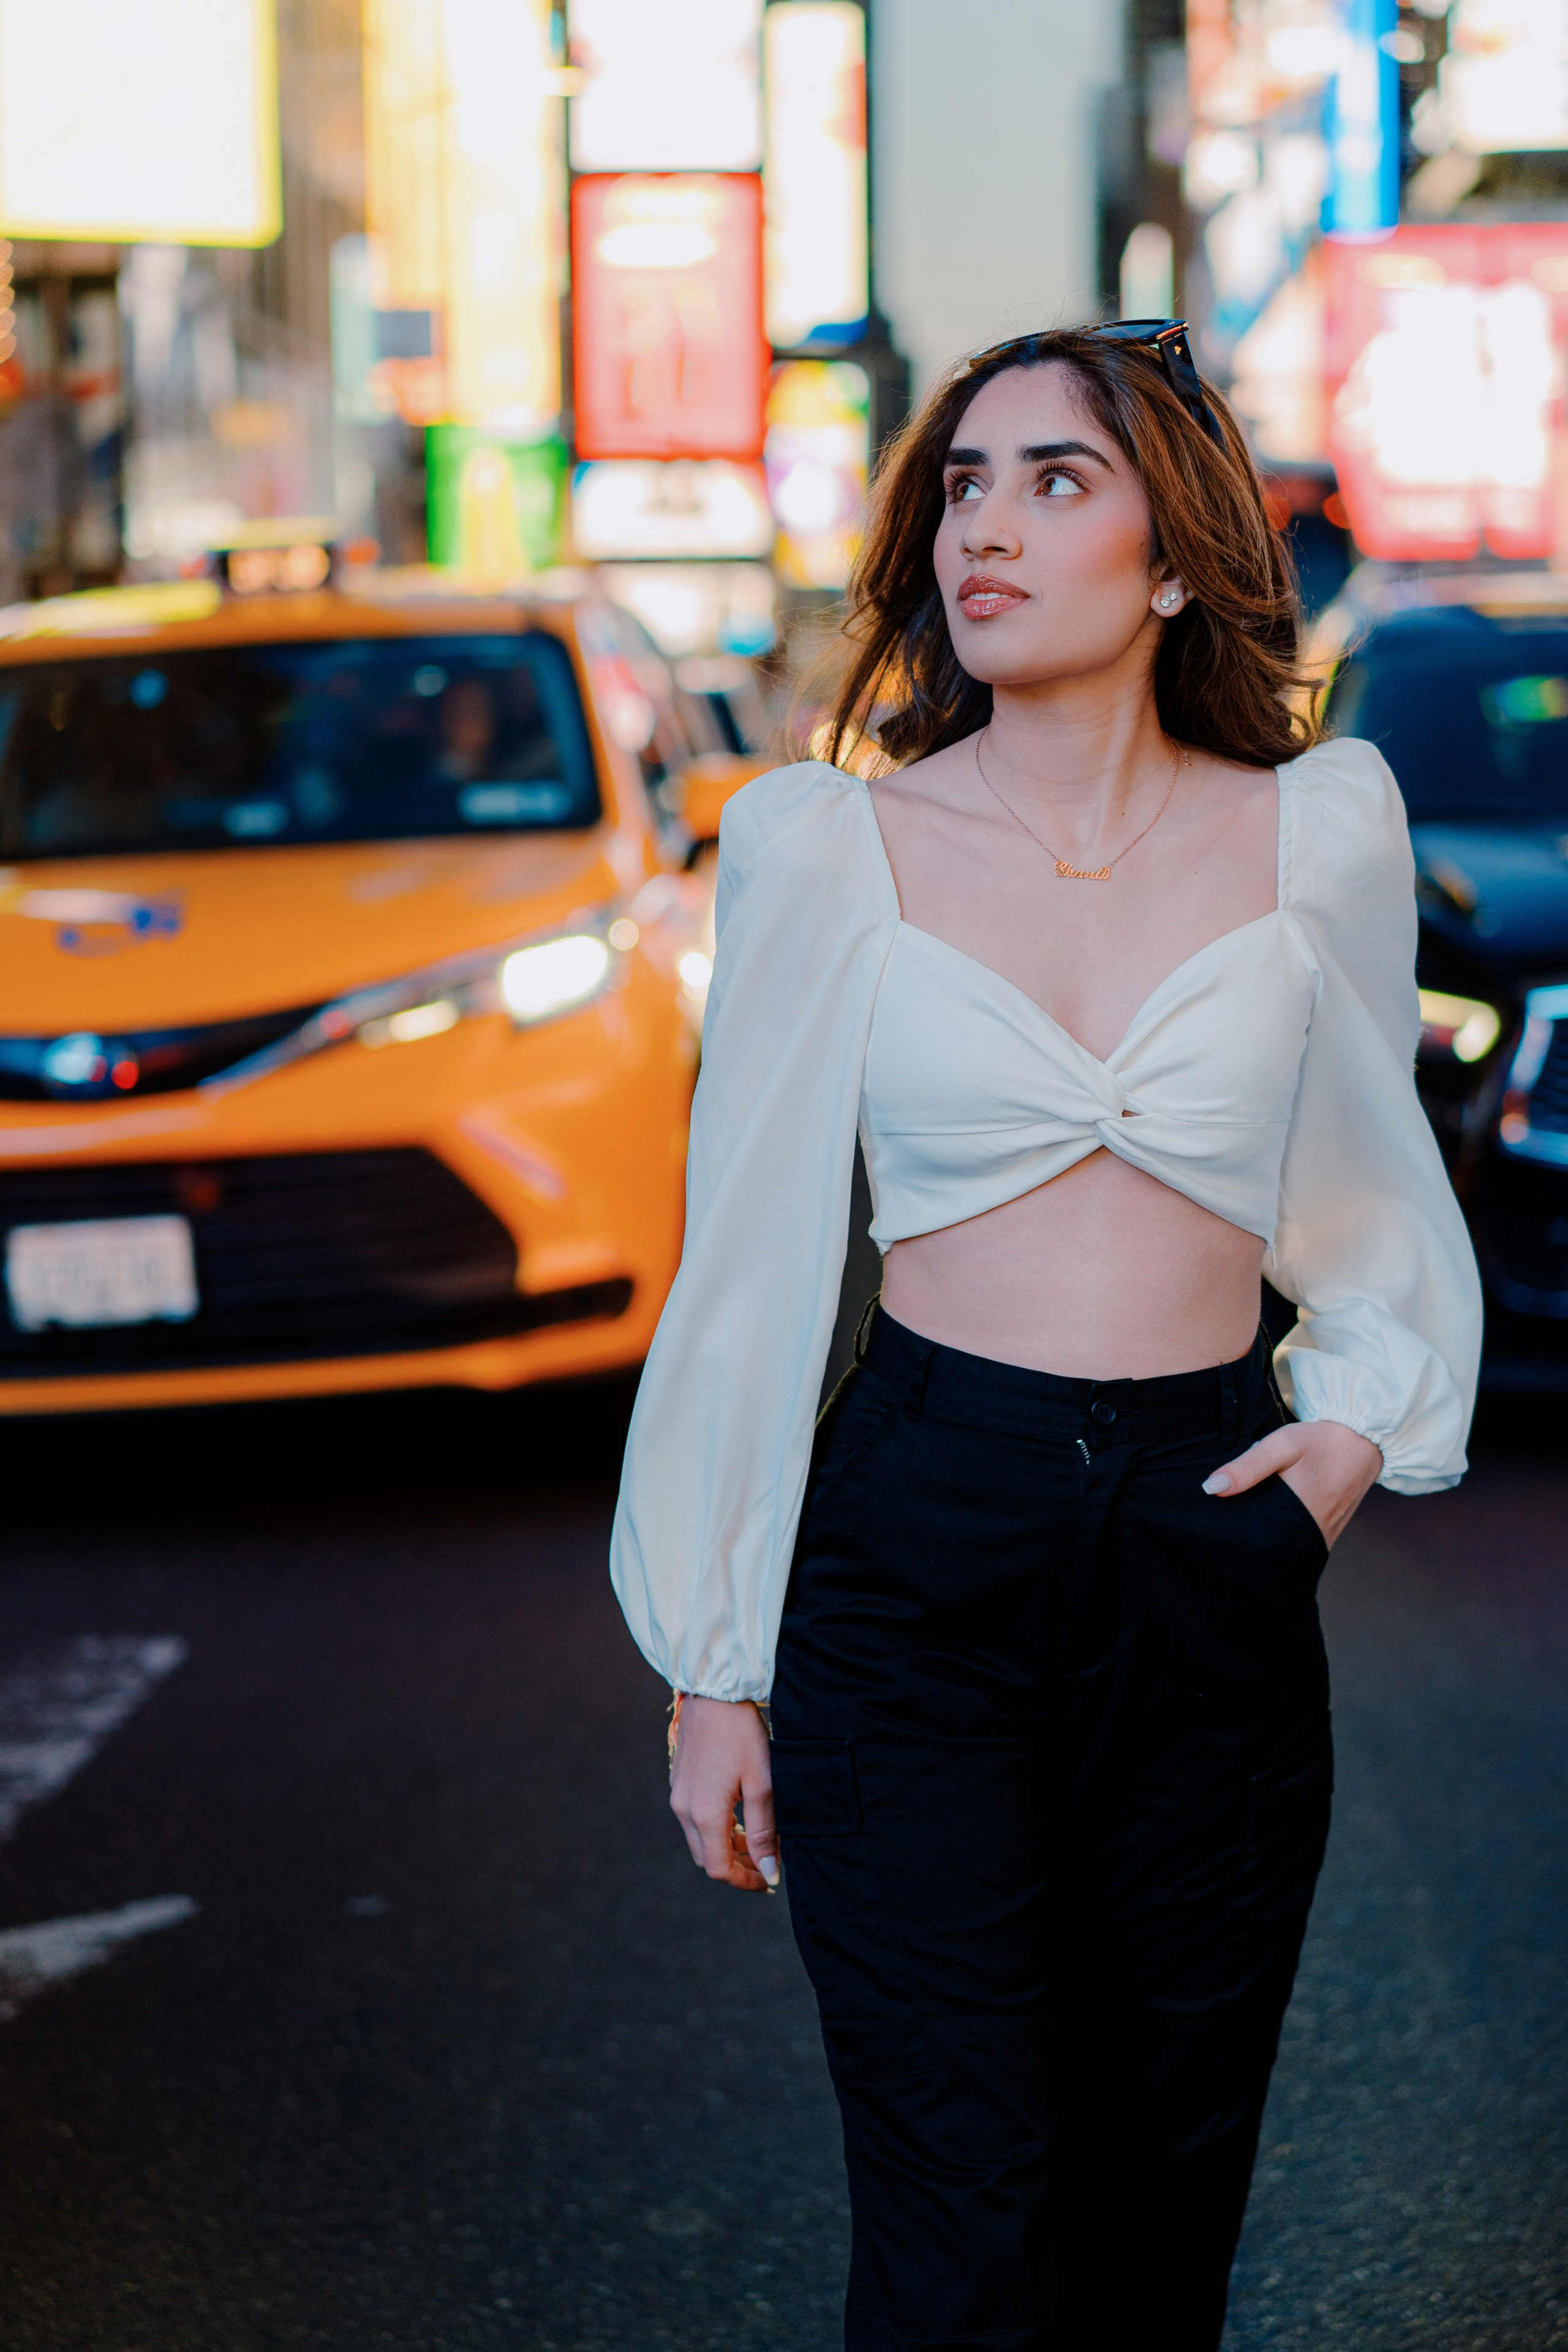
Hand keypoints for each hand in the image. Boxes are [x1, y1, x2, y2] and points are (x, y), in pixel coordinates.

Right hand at [669, 1694, 777, 1891]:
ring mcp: (678, 1794)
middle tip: (766, 1861)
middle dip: (736, 1866)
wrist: (714, 1692)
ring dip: (726, 1846)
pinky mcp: (679, 1781)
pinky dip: (716, 1827)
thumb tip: (769, 1871)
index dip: (744, 1881)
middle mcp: (684, 1809)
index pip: (719, 1868)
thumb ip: (764, 1831)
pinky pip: (694, 1818)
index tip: (769, 1881)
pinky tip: (738, 1814)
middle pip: (707, 1857)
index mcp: (704, 1814)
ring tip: (756, 1838)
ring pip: (700, 1839)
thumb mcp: (762, 1783)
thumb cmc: (742, 1734)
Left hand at [1202, 1418, 1382, 1548]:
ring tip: (1244, 1526)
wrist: (1364, 1439)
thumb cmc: (1320, 1441)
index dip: (1233, 1536)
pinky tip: (1269, 1523)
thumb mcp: (1281, 1446)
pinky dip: (1283, 1535)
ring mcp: (1323, 1536)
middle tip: (1224, 1527)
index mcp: (1298, 1513)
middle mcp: (1312, 1533)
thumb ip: (1248, 1467)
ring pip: (1285, 1547)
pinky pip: (1300, 1542)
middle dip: (1247, 1540)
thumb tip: (1212, 1489)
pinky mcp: (1329, 1532)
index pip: (1255, 1539)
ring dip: (1266, 1539)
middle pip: (1269, 1548)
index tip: (1214, 1528)